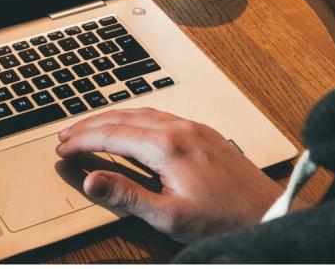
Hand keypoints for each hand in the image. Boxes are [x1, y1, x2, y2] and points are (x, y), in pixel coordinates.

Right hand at [56, 108, 285, 243]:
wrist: (271, 214)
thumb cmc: (224, 220)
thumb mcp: (169, 216)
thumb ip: (127, 195)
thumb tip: (90, 180)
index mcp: (167, 146)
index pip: (111, 134)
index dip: (82, 141)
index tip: (63, 149)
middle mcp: (179, 128)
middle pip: (122, 118)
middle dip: (90, 126)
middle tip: (67, 137)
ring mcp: (193, 127)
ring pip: (140, 113)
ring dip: (111, 119)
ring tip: (90, 129)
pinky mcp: (203, 133)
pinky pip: (159, 115)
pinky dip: (133, 119)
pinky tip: (131, 127)